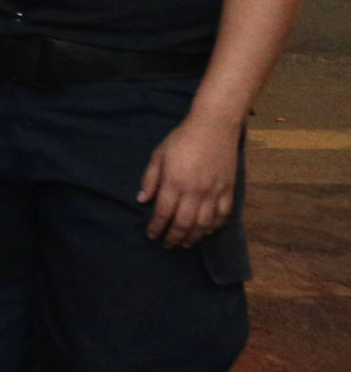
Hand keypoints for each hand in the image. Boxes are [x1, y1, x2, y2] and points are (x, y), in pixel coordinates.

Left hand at [139, 117, 240, 247]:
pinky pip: (223, 215)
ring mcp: (214, 192)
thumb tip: (142, 200)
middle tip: (167, 245)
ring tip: (185, 244)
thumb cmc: (181, 140)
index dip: (156, 227)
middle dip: (174, 237)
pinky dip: (215, 226)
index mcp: (175, 182)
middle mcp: (195, 191)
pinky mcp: (228, 190)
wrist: (214, 127)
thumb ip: (150, 179)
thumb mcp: (158, 155)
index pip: (163, 213)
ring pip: (204, 224)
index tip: (151, 235)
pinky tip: (207, 231)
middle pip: (184, 223)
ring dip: (194, 237)